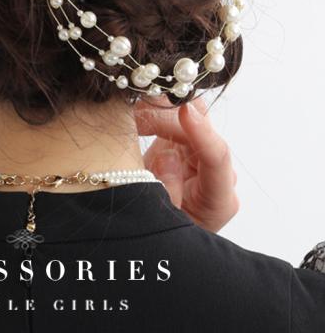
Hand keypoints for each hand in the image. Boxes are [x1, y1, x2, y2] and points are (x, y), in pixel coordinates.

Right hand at [134, 96, 238, 232]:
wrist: (156, 237)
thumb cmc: (160, 238)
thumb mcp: (160, 221)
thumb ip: (167, 191)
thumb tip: (169, 156)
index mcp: (218, 199)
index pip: (217, 157)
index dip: (202, 132)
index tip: (184, 112)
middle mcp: (215, 173)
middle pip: (204, 128)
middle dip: (170, 117)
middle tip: (135, 117)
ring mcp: (199, 156)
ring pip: (189, 115)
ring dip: (160, 111)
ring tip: (131, 117)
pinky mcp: (182, 144)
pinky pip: (173, 117)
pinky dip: (153, 112)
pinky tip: (134, 115)